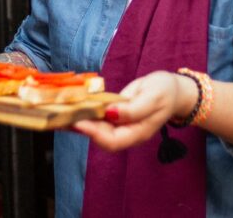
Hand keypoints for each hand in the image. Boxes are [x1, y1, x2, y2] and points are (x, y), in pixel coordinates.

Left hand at [71, 71, 194, 151]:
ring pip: (96, 131)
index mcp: (139, 132)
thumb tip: (111, 114)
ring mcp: (121, 127)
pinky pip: (98, 120)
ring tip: (58, 114)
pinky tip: (71, 108)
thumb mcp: (153, 96)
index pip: (113, 140)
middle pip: (100, 139)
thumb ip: (134, 108)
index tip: (78, 121)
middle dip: (80, 129)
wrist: (173, 90)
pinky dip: (84, 115)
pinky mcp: (116, 118)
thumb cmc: (165, 91)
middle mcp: (127, 134)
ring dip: (78, 123)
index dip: (94, 133)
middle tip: (60, 117)